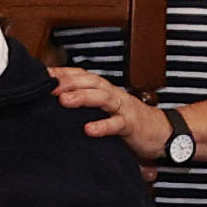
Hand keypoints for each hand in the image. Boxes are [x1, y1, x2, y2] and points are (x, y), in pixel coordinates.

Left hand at [48, 66, 169, 159]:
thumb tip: (59, 105)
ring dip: (82, 97)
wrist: (163, 134)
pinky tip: (89, 130)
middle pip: (90, 82)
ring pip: (102, 97)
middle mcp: (113, 95)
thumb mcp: (106, 112)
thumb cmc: (129, 122)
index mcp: (105, 90)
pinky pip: (117, 124)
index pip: (82, 76)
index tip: (42, 74)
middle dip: (68, 82)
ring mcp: (123, 108)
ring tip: (64, 101)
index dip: (63, 73)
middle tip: (48, 86)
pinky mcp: (132, 125)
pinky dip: (103, 126)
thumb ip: (88, 107)